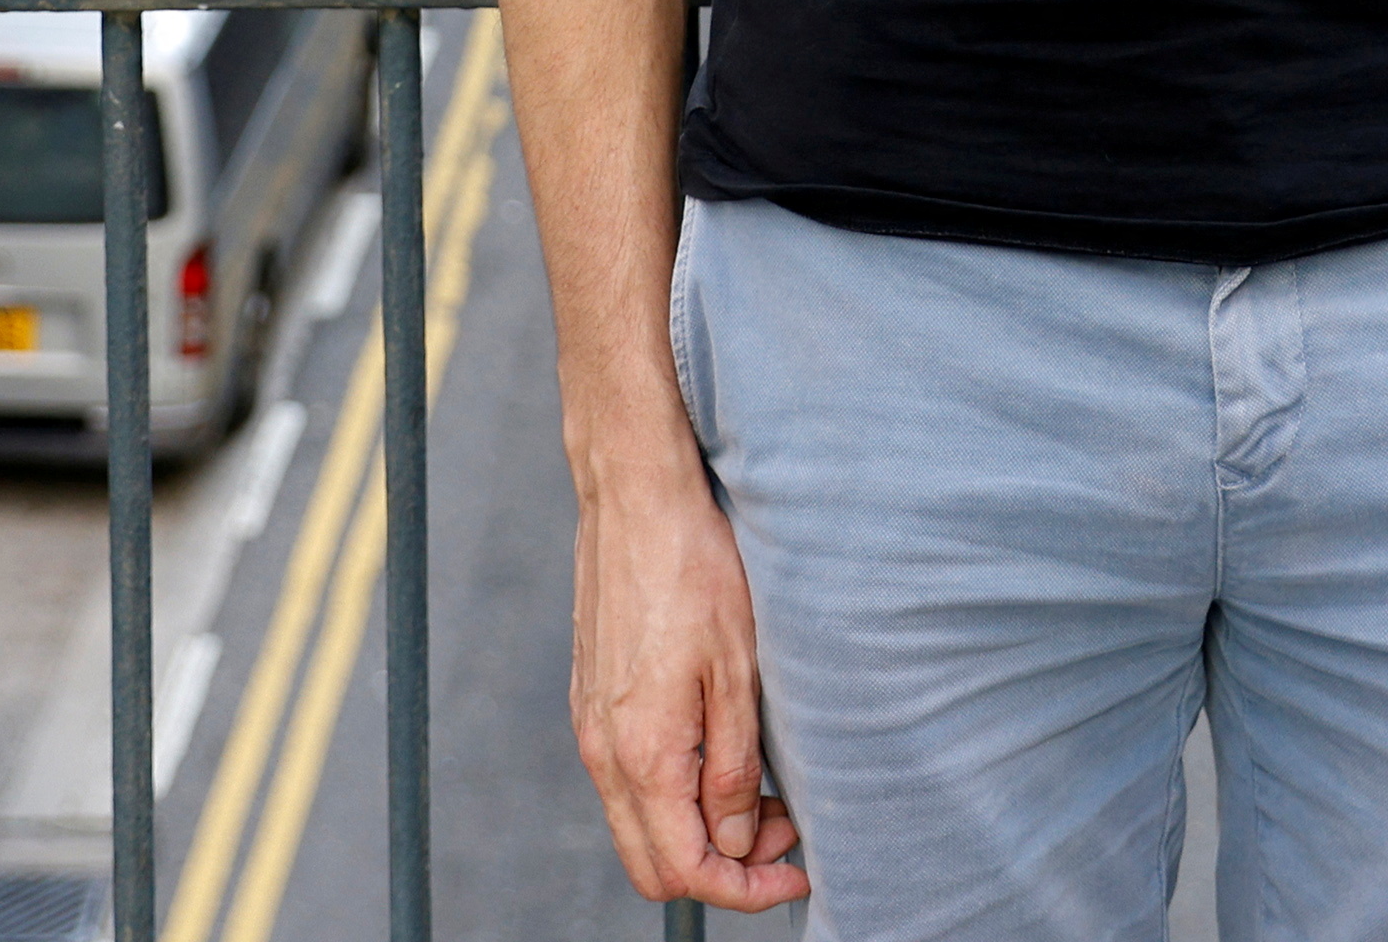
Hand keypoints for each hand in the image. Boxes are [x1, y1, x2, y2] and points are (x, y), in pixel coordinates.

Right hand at [568, 453, 803, 911]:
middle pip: (653, 866)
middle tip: (782, 831)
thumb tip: (734, 841)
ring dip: (700, 829)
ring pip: (639, 826)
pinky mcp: (592, 703)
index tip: (796, 870)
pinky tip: (721, 753)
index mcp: (642, 754)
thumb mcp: (737, 673)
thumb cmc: (694, 570)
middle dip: (723, 868)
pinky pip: (627, 782)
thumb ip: (732, 769)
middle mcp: (604, 753)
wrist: (635, 499)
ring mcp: (591, 729)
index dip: (746, 888)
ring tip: (764, 791)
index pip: (687, 870)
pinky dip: (674, 794)